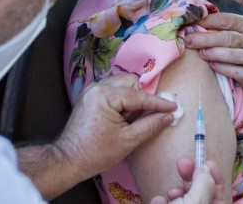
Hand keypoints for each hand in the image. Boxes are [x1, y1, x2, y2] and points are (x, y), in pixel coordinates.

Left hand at [54, 73, 176, 179]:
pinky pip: (111, 90)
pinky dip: (120, 99)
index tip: (173, 107)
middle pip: (130, 82)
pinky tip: (119, 116)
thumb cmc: (97, 153)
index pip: (139, 96)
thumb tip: (168, 116)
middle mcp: (97, 87)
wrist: (68, 160)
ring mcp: (91, 90)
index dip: (158, 103)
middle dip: (140, 98)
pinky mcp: (89, 96)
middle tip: (139, 118)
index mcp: (105, 96)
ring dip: (130, 98)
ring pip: (121, 84)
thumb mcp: (128, 141)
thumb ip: (150, 125)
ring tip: (127, 119)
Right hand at [150, 159, 225, 203]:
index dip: (214, 175)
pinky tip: (158, 202)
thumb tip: (205, 168)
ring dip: (175, 192)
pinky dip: (162, 201)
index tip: (207, 161)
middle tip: (183, 163)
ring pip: (182, 198)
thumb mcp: (196, 202)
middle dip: (191, 177)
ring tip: (171, 193)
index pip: (219, 192)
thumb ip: (203, 184)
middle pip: (199, 191)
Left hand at [186, 12, 242, 89]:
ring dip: (214, 53)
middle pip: (228, 37)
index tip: (190, 22)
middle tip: (188, 39)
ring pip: (233, 54)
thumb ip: (229, 26)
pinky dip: (223, 68)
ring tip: (200, 53)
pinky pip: (237, 72)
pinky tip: (212, 66)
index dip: (207, 21)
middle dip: (205, 38)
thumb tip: (199, 22)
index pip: (227, 20)